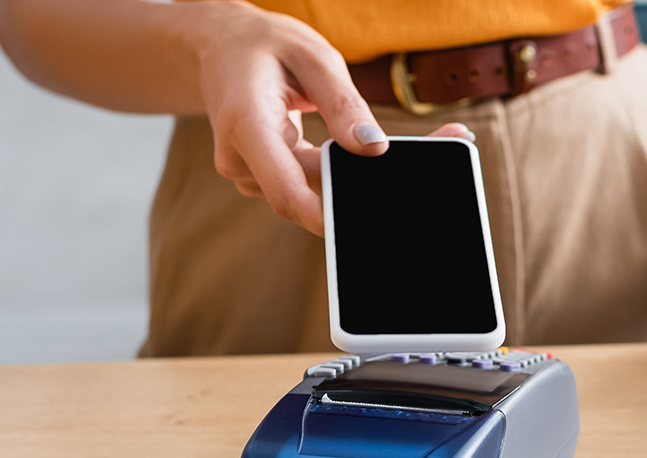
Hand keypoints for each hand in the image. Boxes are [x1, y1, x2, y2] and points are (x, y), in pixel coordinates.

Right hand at [186, 3, 472, 234]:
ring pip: (309, 192)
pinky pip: (306, 184)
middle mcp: (241, 157)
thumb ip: (344, 104)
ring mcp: (250, 171)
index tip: (371, 223)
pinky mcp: (265, 176)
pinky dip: (336, 174)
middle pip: (305, 195)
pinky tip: (364, 153)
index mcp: (246, 123)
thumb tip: (373, 148)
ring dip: (350, 180)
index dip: (329, 215)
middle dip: (359, 192)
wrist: (221, 46)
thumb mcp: (313, 56)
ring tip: (411, 156)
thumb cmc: (266, 45)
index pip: (285, 191)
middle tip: (426, 174)